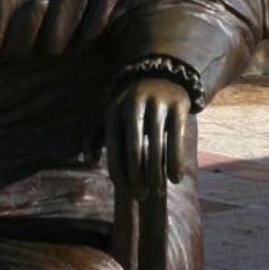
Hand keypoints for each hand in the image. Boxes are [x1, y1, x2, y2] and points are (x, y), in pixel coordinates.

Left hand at [107, 77, 190, 199]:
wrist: (161, 73)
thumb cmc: (131, 105)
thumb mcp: (111, 114)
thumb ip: (95, 137)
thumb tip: (90, 161)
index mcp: (115, 109)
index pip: (114, 147)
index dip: (119, 171)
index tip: (126, 190)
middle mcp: (134, 104)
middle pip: (134, 149)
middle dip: (137, 177)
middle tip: (142, 196)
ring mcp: (158, 104)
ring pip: (157, 147)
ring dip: (157, 174)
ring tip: (158, 191)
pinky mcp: (178, 105)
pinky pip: (177, 139)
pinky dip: (175, 162)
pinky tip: (175, 179)